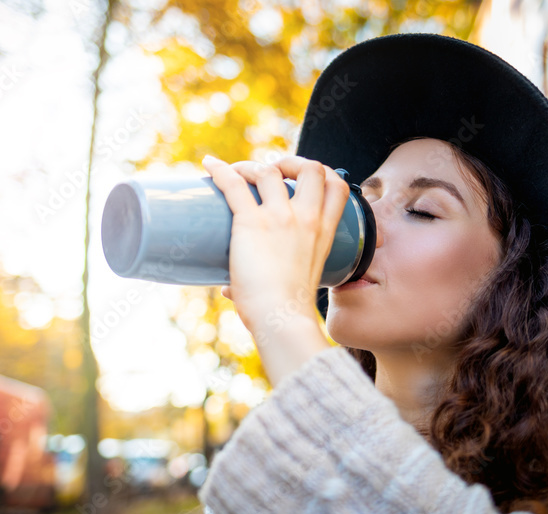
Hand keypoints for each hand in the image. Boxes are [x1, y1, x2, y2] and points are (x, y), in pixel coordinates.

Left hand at [200, 154, 347, 384]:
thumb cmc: (288, 311)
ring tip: (238, 173)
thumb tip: (229, 289)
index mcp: (324, 232)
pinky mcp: (251, 221)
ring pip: (269, 171)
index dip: (324, 172)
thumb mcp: (298, 285)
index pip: (337, 186)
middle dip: (290, 162)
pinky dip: (220, 170)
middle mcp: (306, 218)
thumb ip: (264, 283)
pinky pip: (233, 184)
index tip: (304, 177)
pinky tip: (210, 165)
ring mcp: (280, 217)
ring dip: (252, 167)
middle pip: (309, 168)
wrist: (281, 318)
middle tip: (272, 171)